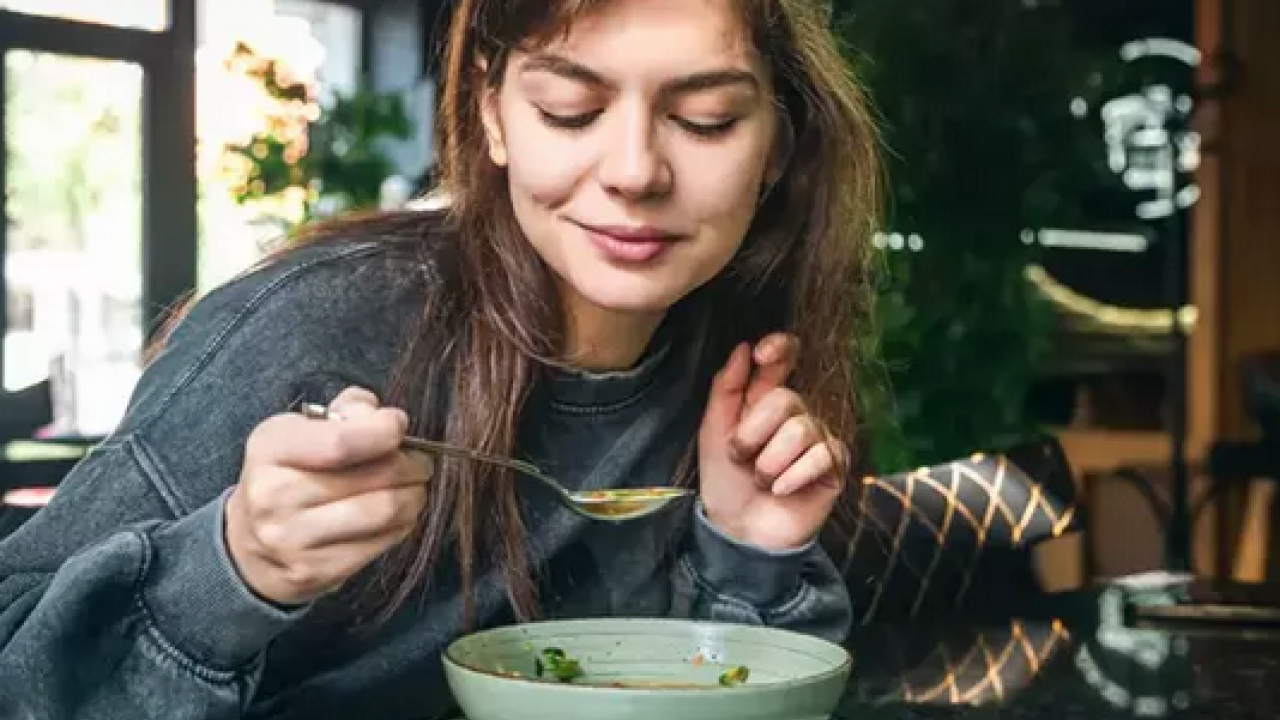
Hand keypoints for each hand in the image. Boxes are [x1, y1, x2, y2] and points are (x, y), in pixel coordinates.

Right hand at [224, 387, 431, 605]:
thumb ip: (345, 412)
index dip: (384, 431)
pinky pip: (381, 542)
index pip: (341, 442)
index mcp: (271, 450)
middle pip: (377, 477)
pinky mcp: (316, 570)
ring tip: (413, 487)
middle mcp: (275, 495)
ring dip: (414, 495)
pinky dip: (402, 524)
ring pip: (386, 511)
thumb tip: (381, 415)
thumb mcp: (299, 431)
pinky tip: (398, 514)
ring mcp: (294, 539)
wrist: (249, 545)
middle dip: (413, 464)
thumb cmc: (286, 475)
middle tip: (420, 461)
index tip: (398, 425)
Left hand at [698, 333, 846, 550]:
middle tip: (742, 459)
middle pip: (786, 399)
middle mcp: (796, 414)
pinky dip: (792, 478)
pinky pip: (821, 456)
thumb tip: (743, 347)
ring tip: (762, 481)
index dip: (779, 348)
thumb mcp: (713, 431)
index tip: (762, 354)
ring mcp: (818, 438)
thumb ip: (726, 387)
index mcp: (765, 399)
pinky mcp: (834, 466)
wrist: (740, 530)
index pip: (784, 357)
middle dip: (754, 434)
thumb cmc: (725, 481)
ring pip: (802, 431)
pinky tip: (782, 491)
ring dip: (770, 464)